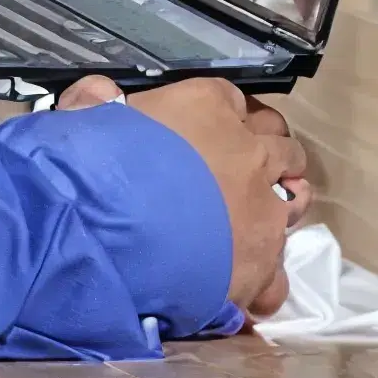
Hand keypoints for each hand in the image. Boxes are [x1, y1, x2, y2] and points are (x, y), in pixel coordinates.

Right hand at [76, 75, 309, 323]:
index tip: (210, 135)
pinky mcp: (263, 263)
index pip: (232, 102)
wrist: (105, 236)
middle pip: (279, 146)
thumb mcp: (81, 122)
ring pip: (295, 199)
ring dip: (280, 207)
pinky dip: (265, 280)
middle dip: (266, 158)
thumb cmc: (91, 169)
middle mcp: (249, 152)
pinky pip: (278, 274)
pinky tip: (245, 285)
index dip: (225, 120)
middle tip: (240, 177)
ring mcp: (264, 209)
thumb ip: (94, 105)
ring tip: (254, 223)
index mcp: (207, 107)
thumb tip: (96, 92)